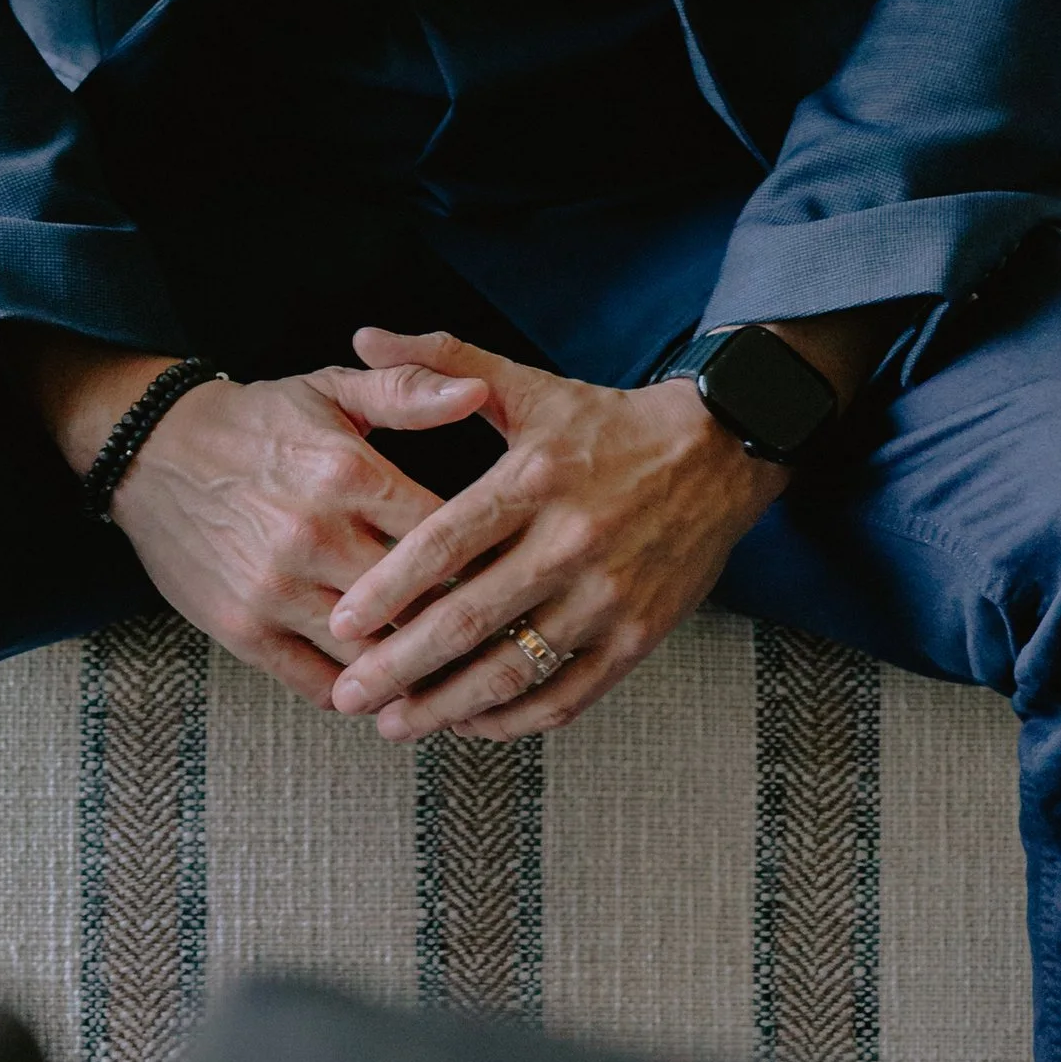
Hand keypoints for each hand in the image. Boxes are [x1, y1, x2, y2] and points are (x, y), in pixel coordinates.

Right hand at [95, 353, 496, 708]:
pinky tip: (389, 695)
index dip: (488, 560)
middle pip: (417, 604)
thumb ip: (409, 391)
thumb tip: (481, 391)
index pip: (445, 534)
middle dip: (465, 628)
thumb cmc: (257, 421)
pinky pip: (319, 684)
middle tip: (508, 648)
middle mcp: (316, 535)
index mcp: (349, 472)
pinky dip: (359, 696)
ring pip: (374, 655)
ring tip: (463, 688)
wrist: (151, 451)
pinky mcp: (243, 630)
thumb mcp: (331, 391)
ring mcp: (277, 589)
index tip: (518, 577)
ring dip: (418, 675)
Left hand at [322, 326, 789, 743]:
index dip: (390, 588)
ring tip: (395, 725)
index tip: (343, 623)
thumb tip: (362, 336)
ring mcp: (608, 596)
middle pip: (471, 618)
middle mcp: (571, 541)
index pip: (447, 542)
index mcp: (535, 478)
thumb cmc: (605, 423)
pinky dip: (516, 721)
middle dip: (401, 665)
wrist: (717, 453)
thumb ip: (440, 361)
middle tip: (349, 695)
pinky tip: (472, 723)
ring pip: (515, 669)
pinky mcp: (639, 637)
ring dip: (448, 705)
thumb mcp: (526, 384)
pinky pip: (569, 696)